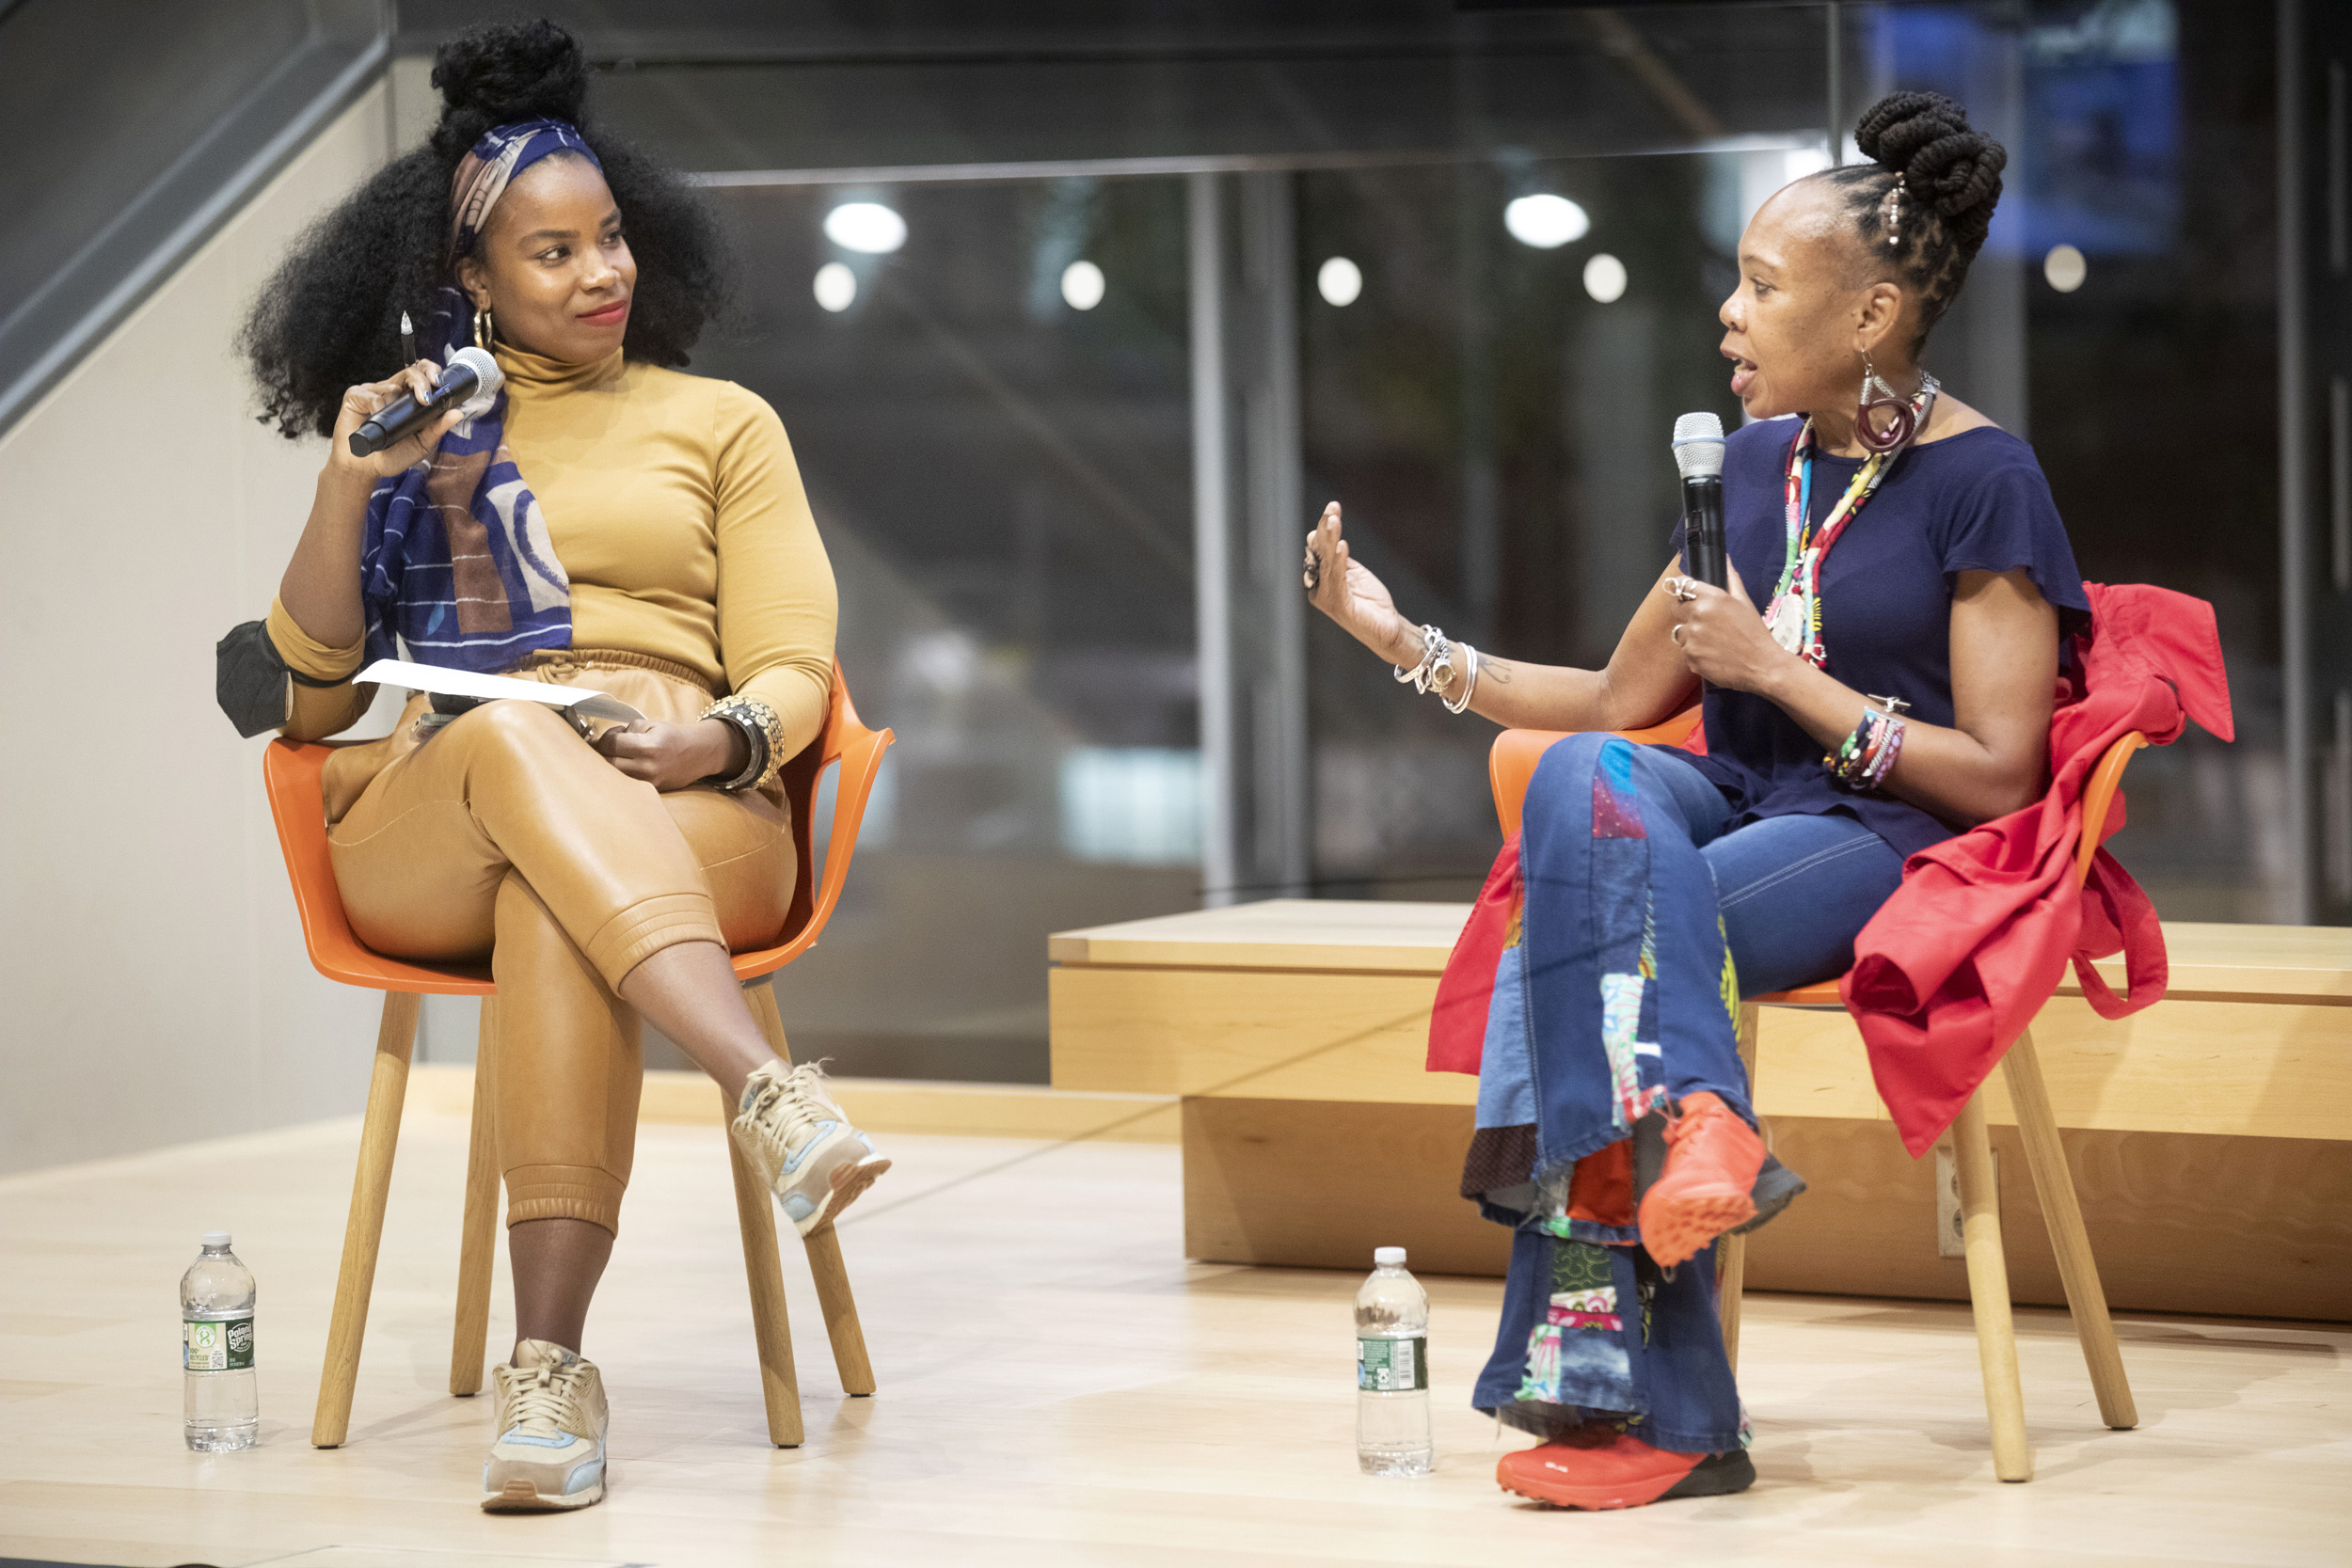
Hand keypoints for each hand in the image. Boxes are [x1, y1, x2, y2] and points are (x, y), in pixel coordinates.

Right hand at [325, 359, 467, 481]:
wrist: (365, 468)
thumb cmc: (392, 456)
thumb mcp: (421, 444)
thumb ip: (438, 428)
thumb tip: (458, 413)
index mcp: (409, 399)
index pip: (422, 374)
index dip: (431, 371)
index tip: (439, 382)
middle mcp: (393, 391)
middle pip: (410, 372)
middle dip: (421, 380)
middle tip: (426, 398)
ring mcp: (374, 392)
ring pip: (390, 386)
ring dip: (395, 404)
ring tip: (392, 425)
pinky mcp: (356, 396)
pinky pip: (371, 395)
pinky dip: (376, 407)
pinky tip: (375, 419)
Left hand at [593, 718, 745, 791]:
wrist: (698, 753)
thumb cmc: (673, 736)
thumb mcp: (651, 724)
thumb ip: (627, 730)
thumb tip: (608, 741)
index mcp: (647, 747)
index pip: (609, 744)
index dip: (606, 737)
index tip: (613, 735)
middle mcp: (647, 767)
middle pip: (606, 763)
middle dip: (604, 753)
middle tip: (610, 747)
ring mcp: (649, 782)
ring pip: (614, 776)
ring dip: (610, 766)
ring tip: (618, 756)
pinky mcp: (651, 790)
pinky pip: (626, 783)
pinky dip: (621, 775)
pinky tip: (627, 766)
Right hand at [1304, 502, 1416, 664]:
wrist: (1387, 630)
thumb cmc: (1372, 604)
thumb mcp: (1356, 575)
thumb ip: (1341, 560)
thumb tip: (1331, 539)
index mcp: (1322, 580)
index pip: (1319, 550)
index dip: (1324, 530)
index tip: (1332, 511)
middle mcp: (1320, 588)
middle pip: (1319, 553)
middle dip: (1325, 529)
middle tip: (1332, 508)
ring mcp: (1327, 597)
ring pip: (1326, 562)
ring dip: (1330, 539)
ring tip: (1333, 520)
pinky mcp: (1338, 605)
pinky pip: (1337, 578)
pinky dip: (1339, 561)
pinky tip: (1342, 546)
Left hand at [1662, 563, 1792, 694]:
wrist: (1762, 666)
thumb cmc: (1755, 634)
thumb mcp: (1744, 602)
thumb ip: (1731, 580)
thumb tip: (1725, 561)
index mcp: (1711, 598)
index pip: (1682, 585)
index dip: (1682, 589)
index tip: (1684, 593)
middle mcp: (1697, 616)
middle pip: (1676, 608)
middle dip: (1686, 612)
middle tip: (1703, 621)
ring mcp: (1692, 638)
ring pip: (1680, 632)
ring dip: (1691, 635)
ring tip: (1714, 641)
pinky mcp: (1690, 658)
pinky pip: (1686, 652)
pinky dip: (1696, 653)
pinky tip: (1714, 654)